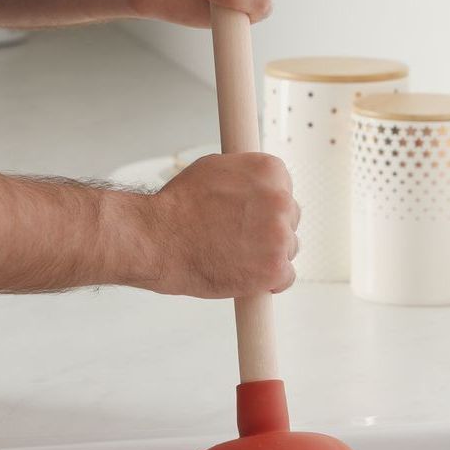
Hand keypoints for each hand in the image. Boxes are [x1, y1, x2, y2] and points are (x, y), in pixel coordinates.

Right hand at [131, 153, 298, 296]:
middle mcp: (280, 200)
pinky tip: (245, 275)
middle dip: (268, 231)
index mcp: (269, 171)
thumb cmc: (177, 207)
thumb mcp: (213, 168)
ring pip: (288, 249)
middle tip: (239, 238)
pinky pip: (286, 278)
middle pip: (289, 220)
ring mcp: (280, 236)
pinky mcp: (275, 268)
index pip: (284, 189)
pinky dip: (268, 281)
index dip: (265, 206)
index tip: (251, 216)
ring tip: (235, 256)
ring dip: (268, 255)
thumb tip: (254, 184)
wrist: (159, 240)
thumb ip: (244, 177)